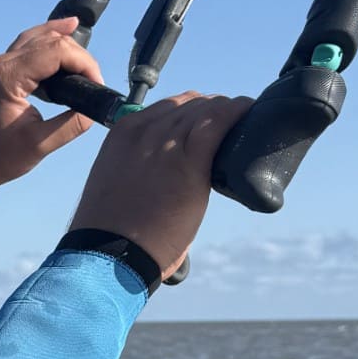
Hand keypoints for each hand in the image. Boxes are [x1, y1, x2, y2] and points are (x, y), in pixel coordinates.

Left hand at [0, 18, 107, 214]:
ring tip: (87, 54)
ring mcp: (1, 65)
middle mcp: (3, 63)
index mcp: (9, 77)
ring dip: (64, 41)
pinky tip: (63, 35)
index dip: (84, 63)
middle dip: (78, 55)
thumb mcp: (40, 144)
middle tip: (95, 81)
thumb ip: (71, 124)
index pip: (57, 51)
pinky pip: (29, 45)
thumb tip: (94, 109)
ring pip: (38, 37)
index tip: (98, 85)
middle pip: (50, 40)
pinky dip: (48, 40)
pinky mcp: (3, 71)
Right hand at [70, 90, 251, 277]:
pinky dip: (238, 112)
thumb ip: (139, 168)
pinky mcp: (188, 161)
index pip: (169, 106)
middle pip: (191, 104)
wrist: (109, 254)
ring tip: (244, 122)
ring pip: (206, 108)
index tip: (208, 123)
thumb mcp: (117, 183)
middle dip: (213, 111)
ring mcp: (166, 143)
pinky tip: (248, 113)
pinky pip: (219, 121)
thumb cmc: (113, 231)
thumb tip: (166, 179)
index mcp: (124, 133)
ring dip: (228, 112)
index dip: (194, 111)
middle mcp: (145, 130)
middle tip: (230, 127)